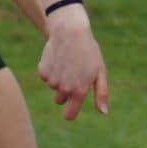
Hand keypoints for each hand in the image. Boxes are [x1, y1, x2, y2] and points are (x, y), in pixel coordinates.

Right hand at [38, 5, 108, 119]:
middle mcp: (64, 89)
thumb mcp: (99, 71)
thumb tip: (103, 112)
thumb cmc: (89, 51)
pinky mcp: (43, 71)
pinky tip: (58, 57)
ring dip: (59, 78)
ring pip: (54, 86)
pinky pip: (46, 77)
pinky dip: (51, 70)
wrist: (70, 31)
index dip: (70, 113)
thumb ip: (101, 94)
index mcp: (79, 91)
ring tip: (68, 61)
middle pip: (60, 100)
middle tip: (74, 72)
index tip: (71, 109)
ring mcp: (52, 81)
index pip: (69, 115)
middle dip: (66, 91)